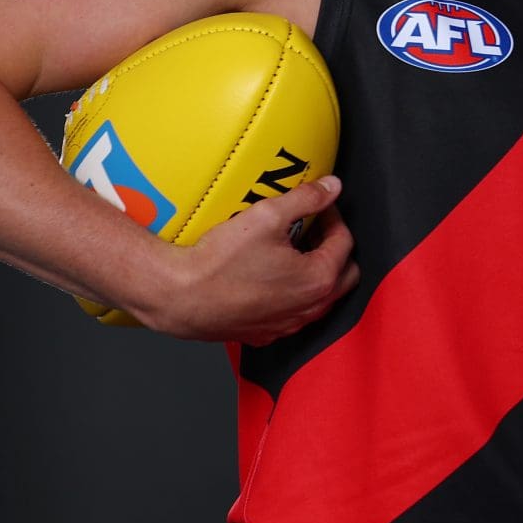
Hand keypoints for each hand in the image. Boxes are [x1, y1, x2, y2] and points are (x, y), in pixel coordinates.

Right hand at [133, 174, 360, 345]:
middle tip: (314, 229)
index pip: (344, 242)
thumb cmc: (219, 261)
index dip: (333, 217)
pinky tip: (272, 277)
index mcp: (319, 279)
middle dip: (334, 248)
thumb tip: (332, 187)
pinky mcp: (264, 334)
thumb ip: (306, 198)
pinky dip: (293, 295)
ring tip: (293, 250)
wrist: (178, 296)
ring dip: (316, 273)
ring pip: (320, 298)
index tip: (319, 206)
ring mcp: (287, 325)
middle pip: (343, 274)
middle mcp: (309, 309)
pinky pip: (292, 314)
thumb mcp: (268, 216)